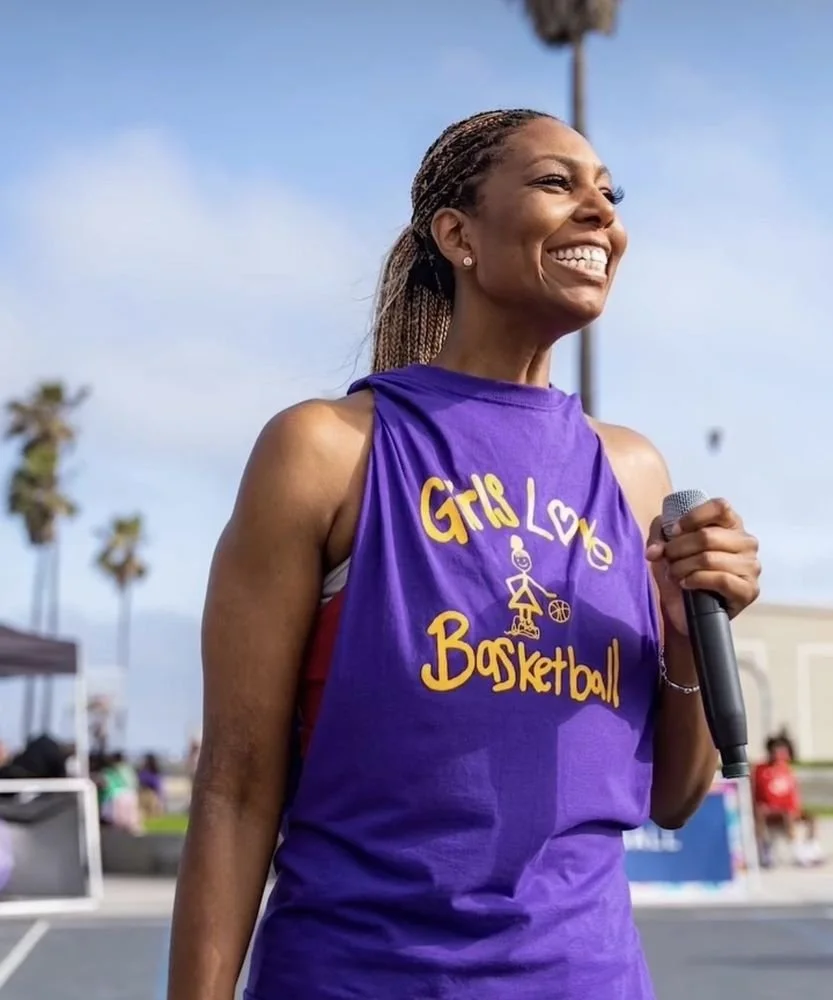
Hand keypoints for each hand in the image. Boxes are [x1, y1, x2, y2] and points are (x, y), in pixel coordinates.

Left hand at [646, 498, 759, 634]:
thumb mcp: (665, 545)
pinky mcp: (749, 590)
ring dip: (682, 567)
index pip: (720, 506)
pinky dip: (696, 580)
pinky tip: (686, 584)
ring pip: (709, 558)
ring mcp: (751, 566)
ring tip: (674, 573)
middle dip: (678, 548)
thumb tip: (655, 551)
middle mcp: (746, 542)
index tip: (674, 531)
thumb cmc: (681, 569)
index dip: (693, 517)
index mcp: (731, 524)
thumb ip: (659, 536)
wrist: (686, 608)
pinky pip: (720, 579)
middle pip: (707, 536)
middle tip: (667, 559)